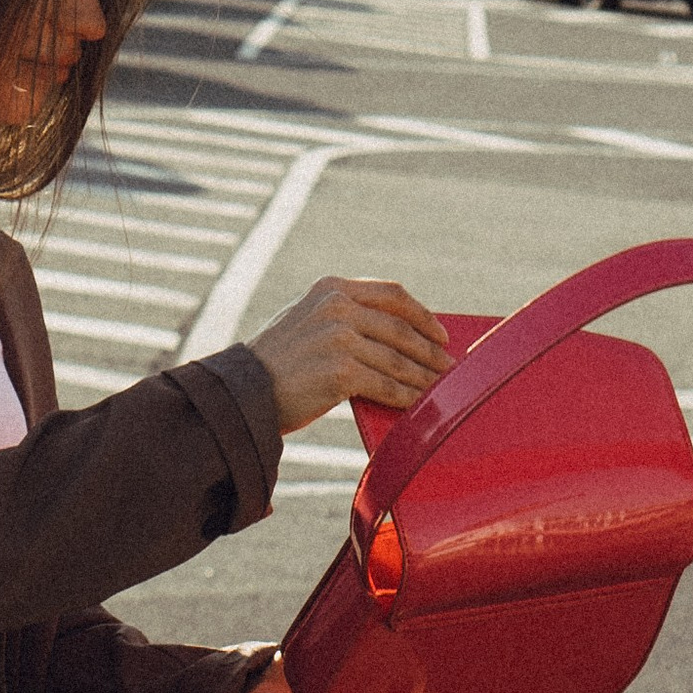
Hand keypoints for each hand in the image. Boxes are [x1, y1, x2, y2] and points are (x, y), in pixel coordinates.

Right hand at [246, 272, 451, 435]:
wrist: (243, 392)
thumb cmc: (278, 365)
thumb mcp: (307, 321)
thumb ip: (344, 317)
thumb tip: (396, 336)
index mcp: (331, 288)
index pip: (391, 294)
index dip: (422, 314)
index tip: (440, 332)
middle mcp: (337, 307)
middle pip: (401, 328)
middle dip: (430, 350)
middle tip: (449, 366)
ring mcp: (340, 338)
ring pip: (398, 359)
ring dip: (424, 376)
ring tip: (439, 387)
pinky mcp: (341, 371)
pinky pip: (387, 385)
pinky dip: (407, 396)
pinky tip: (418, 404)